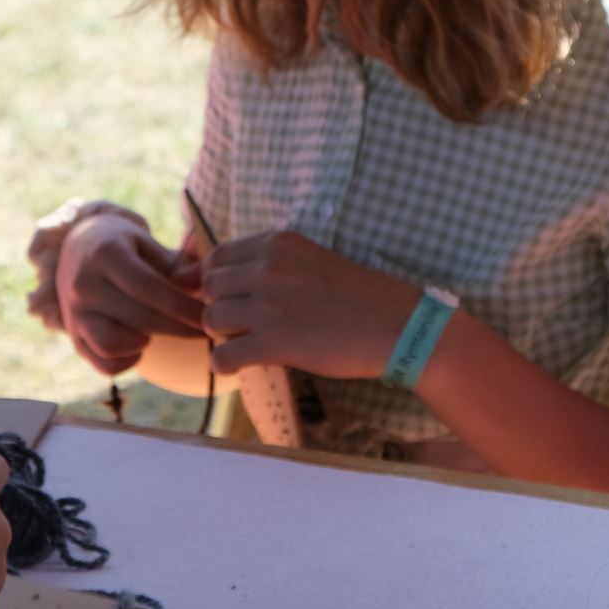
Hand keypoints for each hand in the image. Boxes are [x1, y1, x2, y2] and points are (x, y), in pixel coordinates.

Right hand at [54, 213, 205, 375]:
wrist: (76, 250)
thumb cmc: (124, 247)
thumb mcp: (148, 244)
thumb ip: (178, 265)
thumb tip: (203, 283)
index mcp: (105, 254)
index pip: (149, 287)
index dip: (183, 306)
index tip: (208, 316)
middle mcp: (83, 284)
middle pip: (138, 318)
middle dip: (178, 328)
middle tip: (204, 329)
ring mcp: (74, 314)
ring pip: (113, 344)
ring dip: (144, 342)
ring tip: (156, 327)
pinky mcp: (74, 338)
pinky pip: (104, 364)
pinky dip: (127, 360)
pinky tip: (139, 343)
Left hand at [199, 230, 422, 379]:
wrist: (399, 327)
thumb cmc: (359, 296)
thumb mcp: (311, 260)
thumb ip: (271, 263)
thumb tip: (222, 279)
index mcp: (278, 243)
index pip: (217, 257)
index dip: (218, 281)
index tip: (232, 298)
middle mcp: (269, 268)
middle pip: (209, 287)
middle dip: (219, 307)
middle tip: (241, 324)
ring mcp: (270, 305)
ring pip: (211, 319)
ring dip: (222, 335)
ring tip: (245, 342)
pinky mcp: (275, 343)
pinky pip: (224, 355)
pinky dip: (225, 364)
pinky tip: (239, 365)